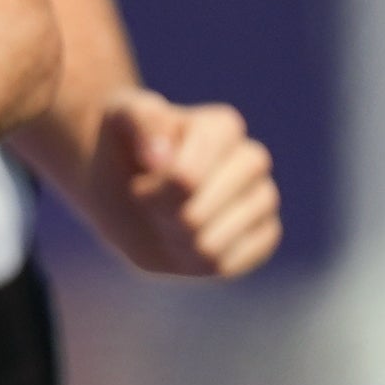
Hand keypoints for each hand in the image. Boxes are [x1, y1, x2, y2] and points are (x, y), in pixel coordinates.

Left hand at [72, 87, 279, 279]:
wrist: (128, 182)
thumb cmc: (125, 148)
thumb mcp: (119, 120)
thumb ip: (142, 123)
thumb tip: (160, 159)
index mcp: (222, 127)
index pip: (185, 178)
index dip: (151, 190)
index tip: (139, 180)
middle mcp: (252, 160)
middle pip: (196, 215)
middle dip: (159, 217)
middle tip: (148, 203)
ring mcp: (263, 198)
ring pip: (211, 245)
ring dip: (172, 241)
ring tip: (165, 220)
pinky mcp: (265, 234)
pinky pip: (230, 264)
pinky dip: (195, 261)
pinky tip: (187, 242)